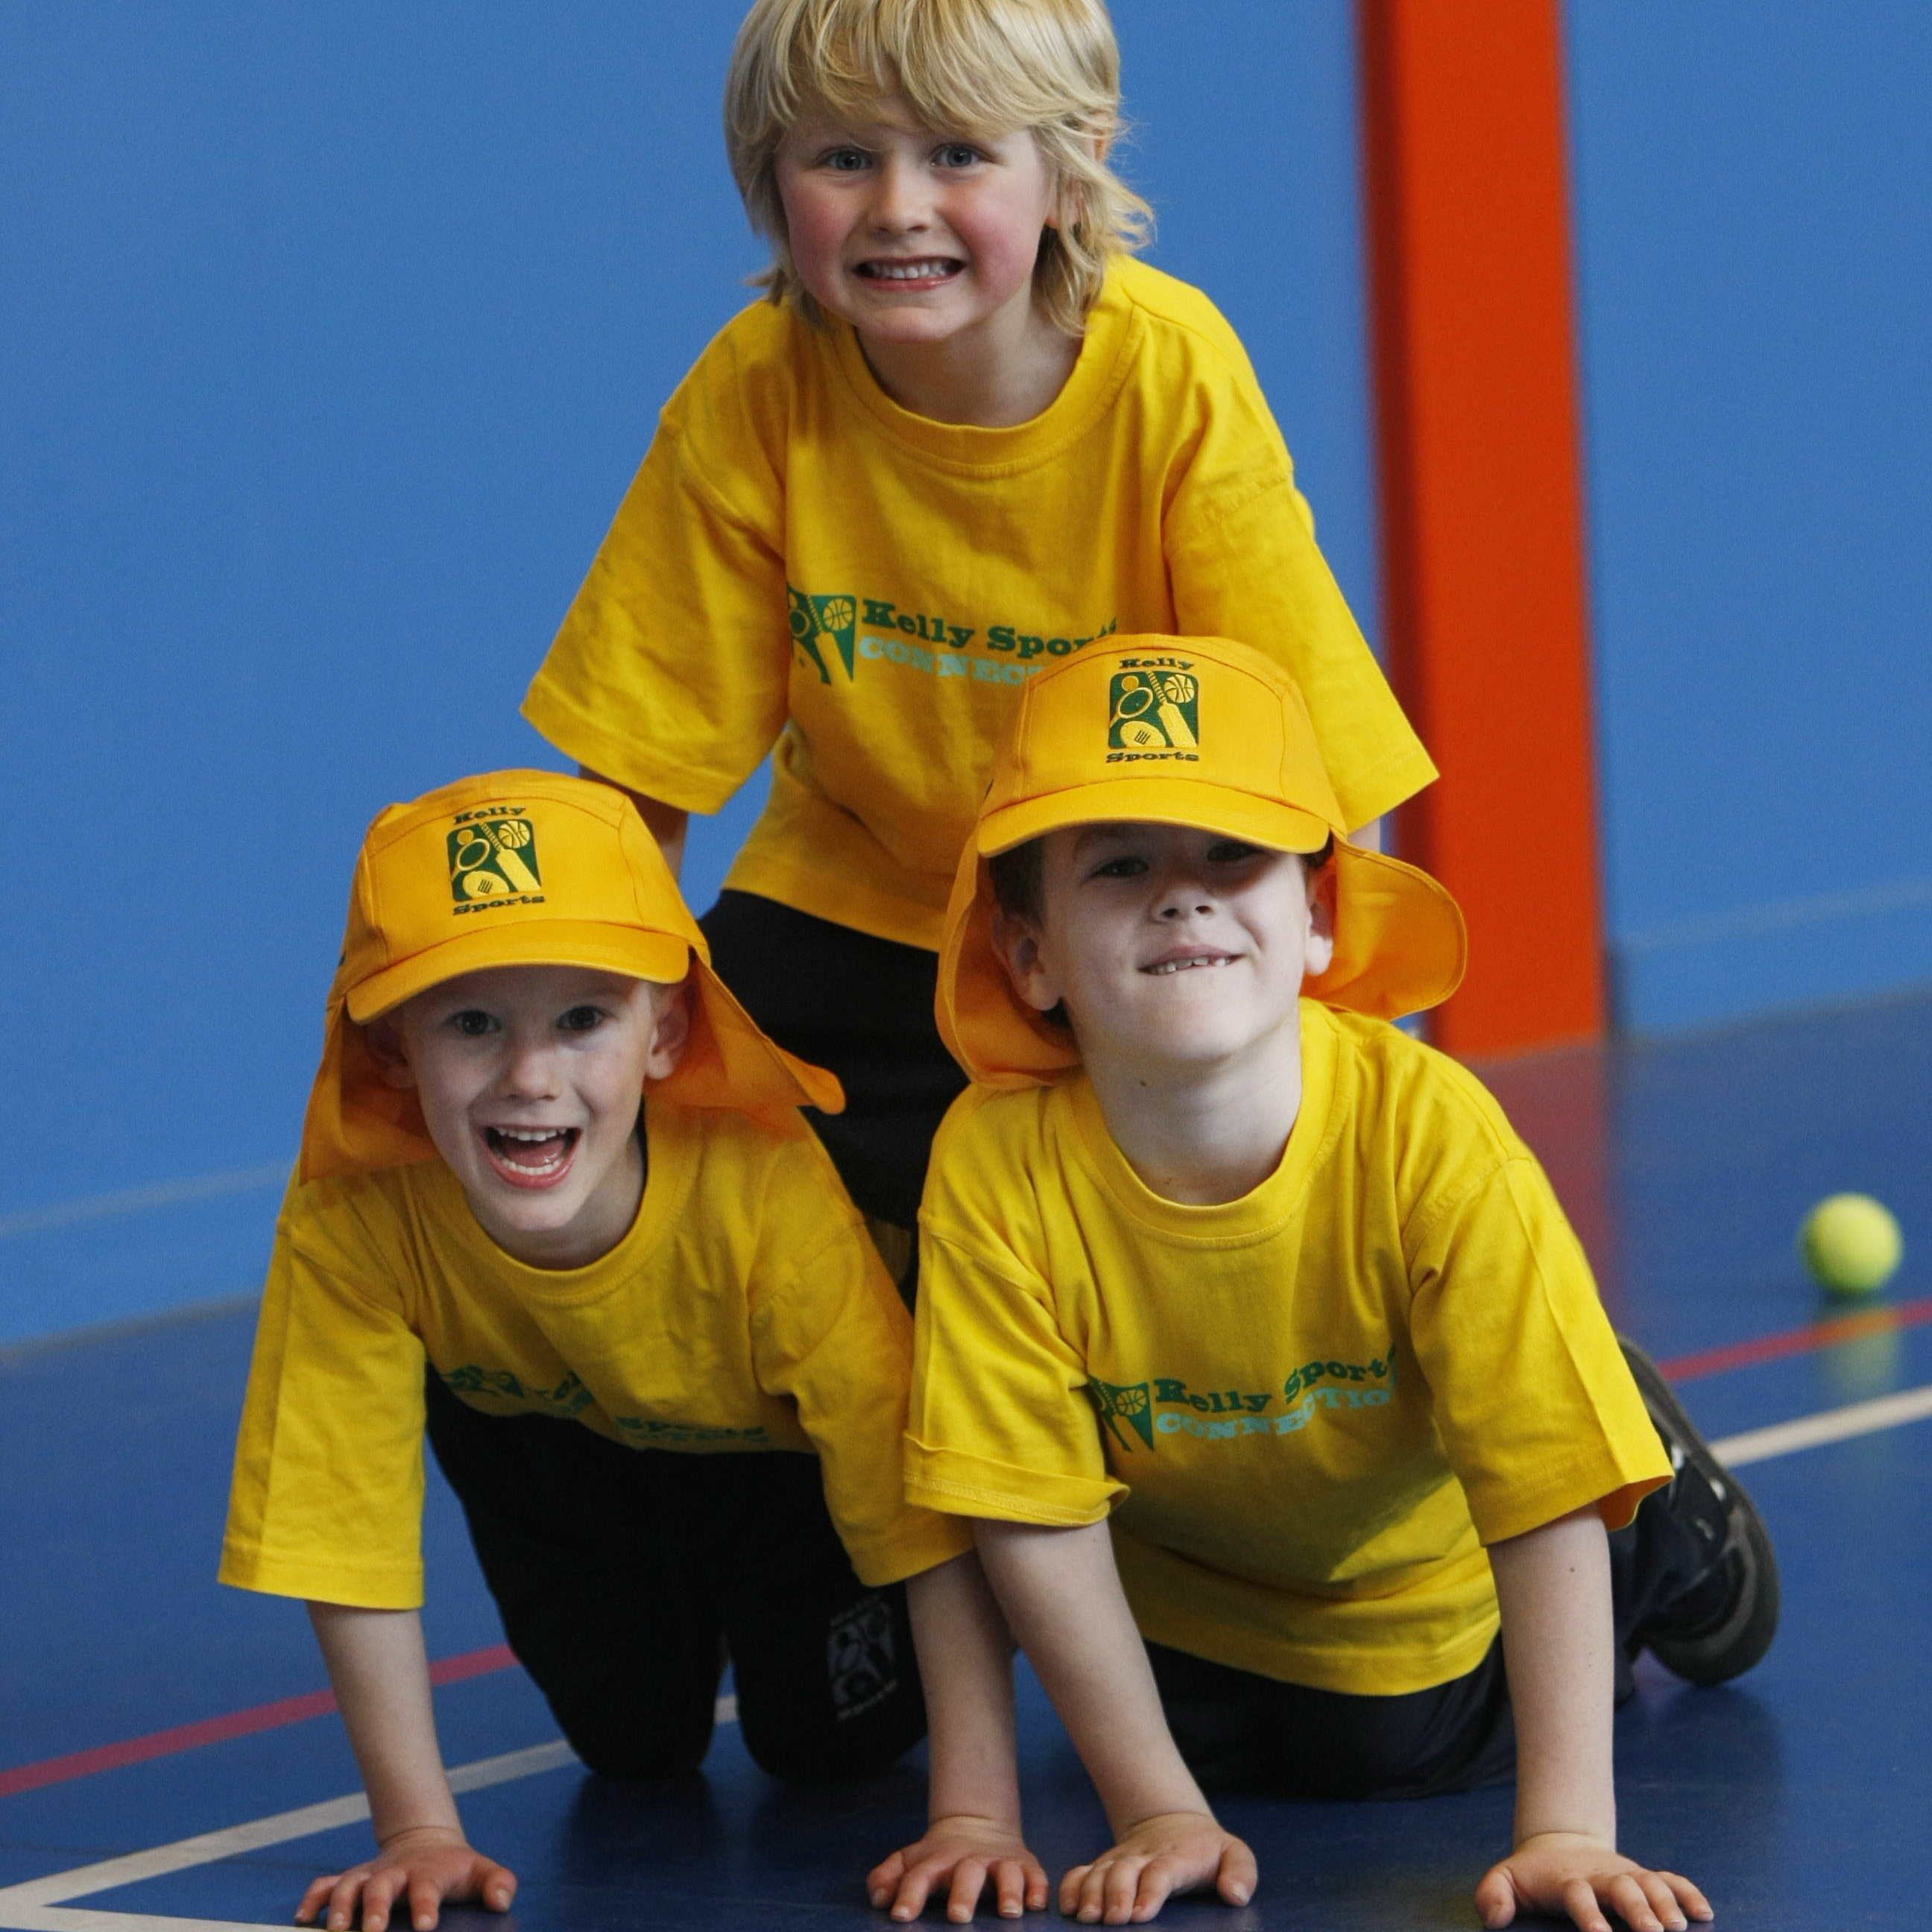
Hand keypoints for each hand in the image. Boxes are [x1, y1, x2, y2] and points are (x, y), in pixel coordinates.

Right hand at [294, 1826, 516, 1931]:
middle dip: (375, 1908)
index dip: (425, 1905)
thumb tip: (502, 1900)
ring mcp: (370, 1875)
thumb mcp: (482, 1872)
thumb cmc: (455, 1870)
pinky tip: (303, 1919)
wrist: (427, 1844)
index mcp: (429, 1872)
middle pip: (381, 1885)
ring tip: (336, 1930)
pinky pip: (325, 1886)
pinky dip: (312, 1899)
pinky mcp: (351, 1880)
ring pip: (348, 1885)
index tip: (425, 1925)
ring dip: (339, 1907)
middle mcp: (395, 1873)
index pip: (428, 1887)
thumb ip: (499, 1884)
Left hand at [868, 1814, 1048, 1922]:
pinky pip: (1036, 1876)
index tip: (900, 1916)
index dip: (909, 1894)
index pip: (920, 1876)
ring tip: (1008, 1912)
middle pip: (967, 1874)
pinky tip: (1036, 1904)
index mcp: (938, 1861)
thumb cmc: (939, 1857)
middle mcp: (970, 1861)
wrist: (978, 1824)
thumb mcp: (912, 1860)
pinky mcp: (1026, 1865)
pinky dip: (1038, 1888)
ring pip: (1007, 1873)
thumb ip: (889, 1876)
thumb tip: (878, 1898)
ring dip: (1009, 1891)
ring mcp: (1000, 1862)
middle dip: (963, 1895)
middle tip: (957, 1917)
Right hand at [1059, 1812, 1254, 1924]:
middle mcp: (1143, 1857)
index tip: (1141, 1913)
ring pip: (1100, 1872)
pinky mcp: (1103, 1866)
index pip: (1162, 1871)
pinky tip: (1067, 1906)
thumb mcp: (1234, 1854)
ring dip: (1091, 1893)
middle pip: (1124, 1871)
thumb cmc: (1207, 1850)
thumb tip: (1235, 1895)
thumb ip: (1241, 1872)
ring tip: (1087, 1917)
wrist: (1173, 1822)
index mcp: (1176, 1856)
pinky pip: (1081, 1872)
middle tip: (1112, 1919)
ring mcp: (1120, 1861)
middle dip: (1115, 1894)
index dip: (1150, 1890)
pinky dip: (1071, 1886)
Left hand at [1475, 1832, 1711, 1931]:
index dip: (1589, 1915)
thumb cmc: (1533, 1877)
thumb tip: (1494, 1920)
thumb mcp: (1506, 1880)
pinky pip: (1670, 1880)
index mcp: (1568, 1881)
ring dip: (1667, 1904)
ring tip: (1679, 1928)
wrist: (1558, 1849)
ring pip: (1650, 1884)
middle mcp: (1602, 1877)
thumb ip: (1493, 1896)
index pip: (1579, 1897)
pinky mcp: (1643, 1877)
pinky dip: (1688, 1893)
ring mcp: (1626, 1875)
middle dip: (1638, 1910)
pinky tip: (1704, 1913)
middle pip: (1623, 1889)